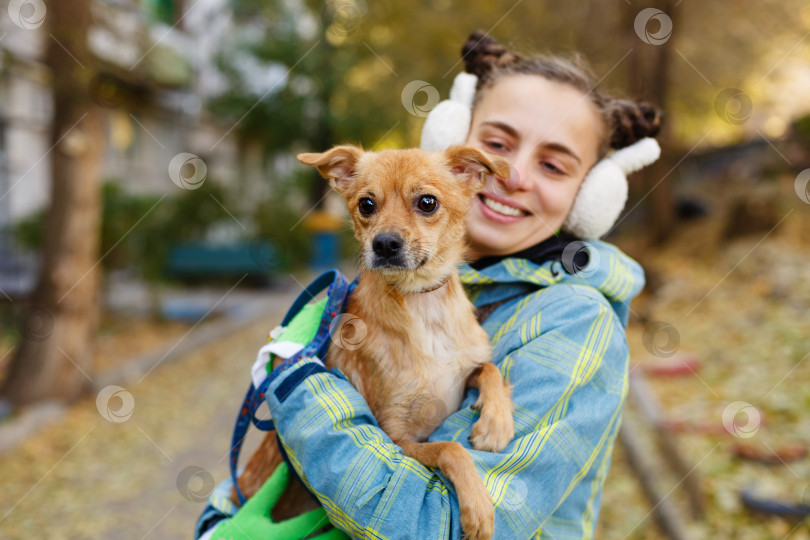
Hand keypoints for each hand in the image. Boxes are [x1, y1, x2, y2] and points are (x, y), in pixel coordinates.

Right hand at [211, 462, 346, 539]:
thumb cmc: (240, 531)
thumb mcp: (254, 509)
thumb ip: (273, 489)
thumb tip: (288, 465)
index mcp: (276, 537)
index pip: (310, 523)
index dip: (329, 511)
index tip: (344, 499)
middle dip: (341, 532)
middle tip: (359, 518)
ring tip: (356, 532)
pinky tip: (338, 539)